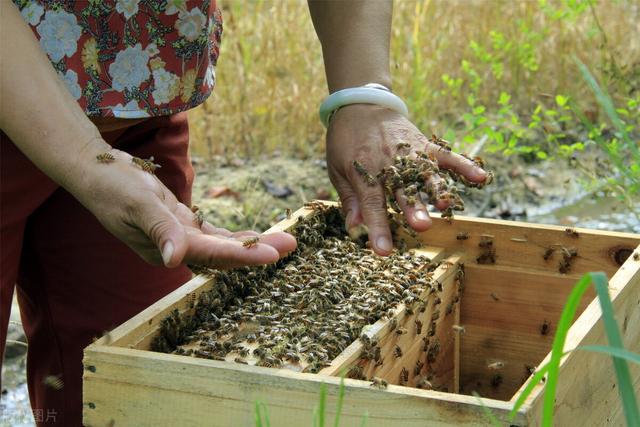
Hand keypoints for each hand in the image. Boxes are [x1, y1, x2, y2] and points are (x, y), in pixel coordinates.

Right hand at [66, 145, 296, 268]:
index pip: (211, 254)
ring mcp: (179, 238)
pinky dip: (233, 235)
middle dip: (258, 250)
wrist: (96, 172)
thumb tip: (173, 260)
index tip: (273, 254)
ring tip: (285, 240)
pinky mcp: (180, 225)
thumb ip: (158, 230)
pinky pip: (213, 234)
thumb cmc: (112, 185)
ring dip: (252, 243)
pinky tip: (255, 235)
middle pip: (223, 254)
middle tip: (292, 245)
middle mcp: (175, 249)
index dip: (243, 254)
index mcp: (165, 249)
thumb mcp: (136, 204)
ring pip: (222, 245)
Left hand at [326, 104, 486, 255]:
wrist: (359, 103)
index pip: (371, 204)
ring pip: (425, 174)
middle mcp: (389, 163)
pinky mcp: (424, 144)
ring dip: (436, 189)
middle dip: (411, 208)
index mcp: (364, 170)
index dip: (378, 227)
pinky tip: (480, 177)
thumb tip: (355, 227)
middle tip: (420, 226)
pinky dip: (463, 165)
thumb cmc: (345, 141)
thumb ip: (349, 199)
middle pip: (402, 189)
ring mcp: (409, 153)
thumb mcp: (336, 169)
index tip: (382, 250)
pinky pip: (446, 155)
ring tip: (445, 204)